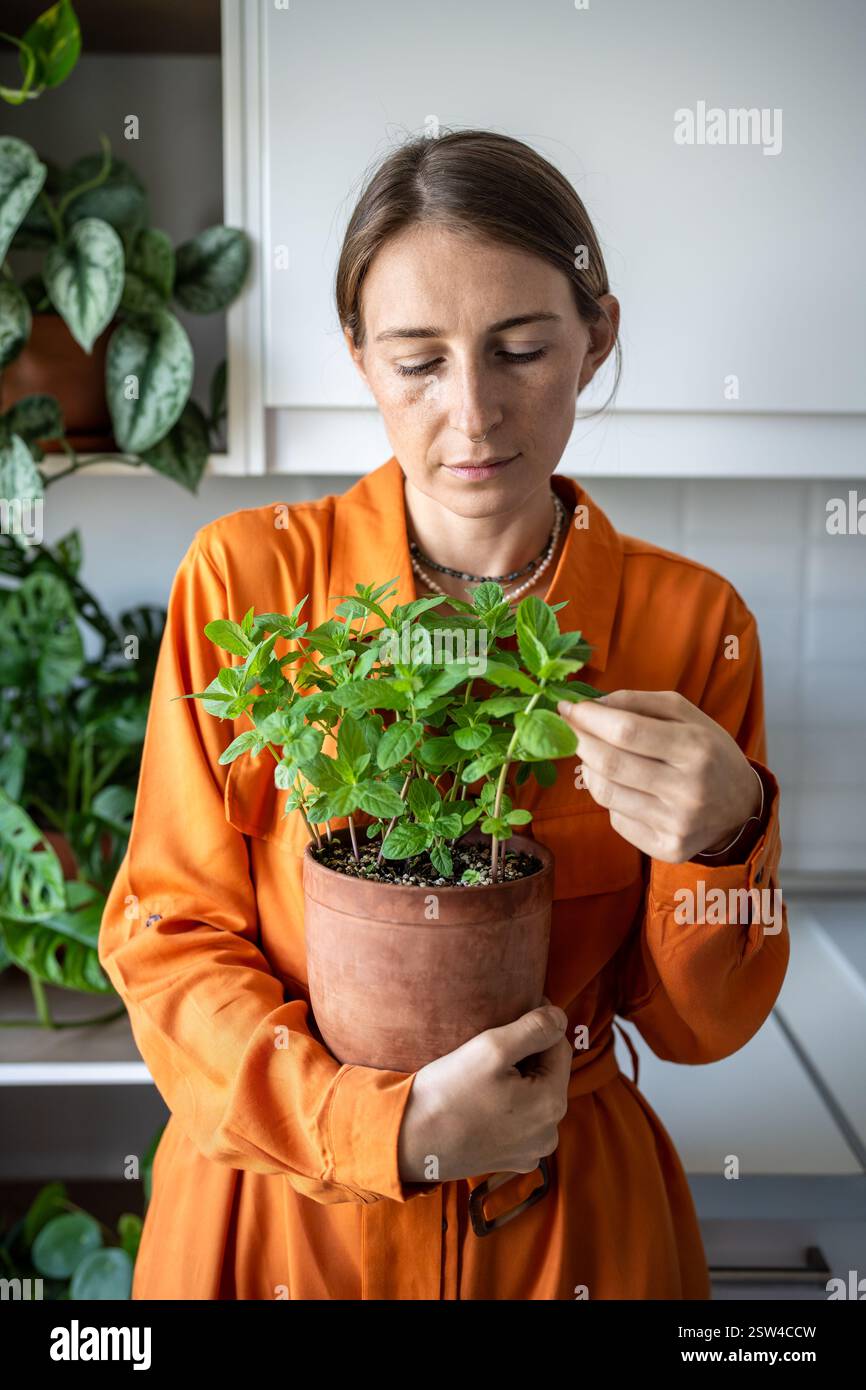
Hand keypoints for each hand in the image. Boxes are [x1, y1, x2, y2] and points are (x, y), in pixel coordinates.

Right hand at [397, 1001, 572, 1183]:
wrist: (408, 1140)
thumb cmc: (448, 1092)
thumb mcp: (492, 1047)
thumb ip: (534, 1027)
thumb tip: (560, 1017)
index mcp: (552, 1104)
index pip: (559, 1046)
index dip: (539, 1024)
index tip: (512, 1012)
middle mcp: (549, 1133)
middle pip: (549, 1074)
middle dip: (528, 1055)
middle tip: (491, 1046)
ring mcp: (531, 1151)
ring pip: (535, 1097)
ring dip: (518, 1079)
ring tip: (484, 1073)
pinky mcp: (511, 1159)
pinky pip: (520, 1120)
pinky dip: (508, 1105)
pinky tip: (481, 1099)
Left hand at [558, 690, 763, 863]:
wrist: (741, 807)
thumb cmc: (706, 751)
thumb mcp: (686, 714)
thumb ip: (639, 702)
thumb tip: (591, 705)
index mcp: (696, 748)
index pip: (627, 731)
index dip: (589, 718)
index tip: (566, 706)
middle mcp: (689, 789)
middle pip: (610, 764)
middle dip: (579, 741)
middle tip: (568, 729)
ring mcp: (678, 824)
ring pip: (606, 794)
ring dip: (590, 770)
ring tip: (595, 756)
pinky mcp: (668, 849)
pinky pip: (617, 820)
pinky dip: (611, 798)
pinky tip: (624, 788)